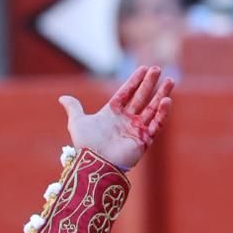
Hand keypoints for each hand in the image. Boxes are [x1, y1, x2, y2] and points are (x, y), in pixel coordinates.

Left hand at [58, 65, 173, 171]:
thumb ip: (74, 108)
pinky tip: (166, 101)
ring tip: (170, 81)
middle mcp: (125, 120)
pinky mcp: (143, 141)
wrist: (94, 164)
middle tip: (158, 69)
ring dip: (161, 95)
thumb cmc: (85, 144)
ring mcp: (135, 130)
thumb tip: (62, 98)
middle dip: (150, 84)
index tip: (143, 68)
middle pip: (141, 98)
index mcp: (112, 113)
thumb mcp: (77, 122)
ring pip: (152, 109)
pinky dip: (162, 114)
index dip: (134, 81)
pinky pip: (155, 125)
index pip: (126, 93)